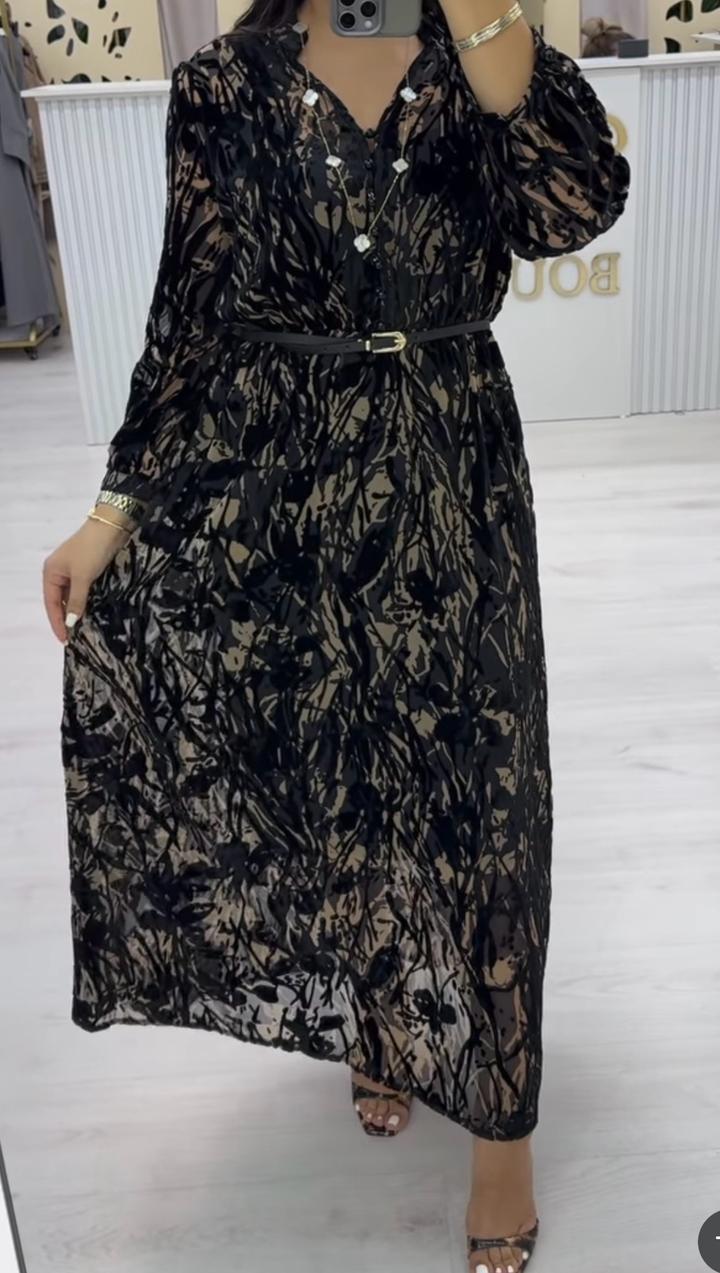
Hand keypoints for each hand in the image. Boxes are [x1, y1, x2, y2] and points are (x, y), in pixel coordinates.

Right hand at [43, 517, 130, 643]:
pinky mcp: (86, 568)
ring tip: (81, 630)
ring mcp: (72, 569)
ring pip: (71, 596)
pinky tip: (89, 612)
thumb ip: (76, 601)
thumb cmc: (92, 550)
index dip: (57, 622)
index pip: (51, 603)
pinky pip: (81, 590)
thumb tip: (71, 623)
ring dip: (75, 611)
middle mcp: (58, 571)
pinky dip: (84, 601)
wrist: (110, 526)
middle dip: (65, 618)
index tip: (64, 640)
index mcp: (51, 572)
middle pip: (59, 600)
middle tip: (73, 638)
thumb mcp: (83, 577)